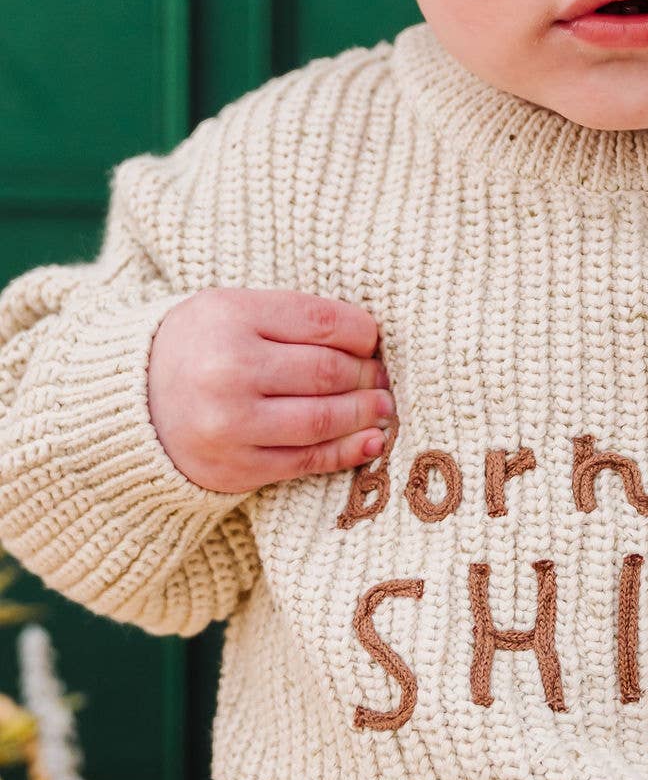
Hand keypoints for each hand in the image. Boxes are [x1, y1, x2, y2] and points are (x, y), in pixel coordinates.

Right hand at [148, 287, 396, 493]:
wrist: (131, 408)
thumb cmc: (197, 350)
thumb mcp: (229, 311)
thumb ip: (289, 319)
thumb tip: (368, 339)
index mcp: (229, 317)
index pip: (320, 322)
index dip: (362, 333)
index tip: (373, 341)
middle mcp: (228, 370)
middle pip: (327, 372)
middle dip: (367, 376)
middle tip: (383, 378)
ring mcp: (232, 424)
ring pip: (322, 419)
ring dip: (365, 415)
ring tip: (383, 408)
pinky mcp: (238, 467)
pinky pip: (307, 461)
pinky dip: (347, 451)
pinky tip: (370, 441)